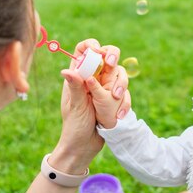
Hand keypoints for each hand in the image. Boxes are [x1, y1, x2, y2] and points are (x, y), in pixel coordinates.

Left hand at [54, 40, 127, 170]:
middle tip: (112, 63)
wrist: (85, 147)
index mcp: (78, 76)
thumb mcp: (75, 107)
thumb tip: (66, 70)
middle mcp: (93, 78)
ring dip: (121, 83)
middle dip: (112, 56)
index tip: (97, 52)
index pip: (83, 50)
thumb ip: (75, 88)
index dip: (91, 46)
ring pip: (120, 74)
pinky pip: (126, 93)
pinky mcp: (115, 99)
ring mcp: (106, 88)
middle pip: (107, 56)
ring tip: (116, 97)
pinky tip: (119, 114)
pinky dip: (125, 101)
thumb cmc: (74, 126)